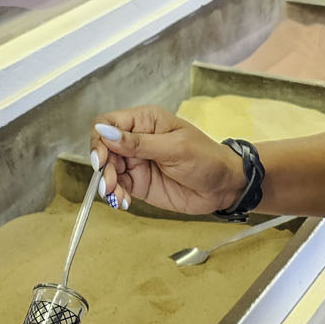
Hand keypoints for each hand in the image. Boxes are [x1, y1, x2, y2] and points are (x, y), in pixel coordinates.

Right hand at [87, 105, 243, 215]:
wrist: (224, 187)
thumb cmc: (207, 159)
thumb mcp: (175, 148)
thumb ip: (139, 143)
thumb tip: (106, 132)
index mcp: (145, 121)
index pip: (109, 123)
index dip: (99, 139)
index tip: (103, 158)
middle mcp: (137, 140)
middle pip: (103, 147)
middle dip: (102, 166)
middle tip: (109, 183)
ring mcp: (136, 162)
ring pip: (107, 169)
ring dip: (106, 183)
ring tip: (116, 196)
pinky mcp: (139, 182)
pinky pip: (118, 186)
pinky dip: (115, 195)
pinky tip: (123, 201)